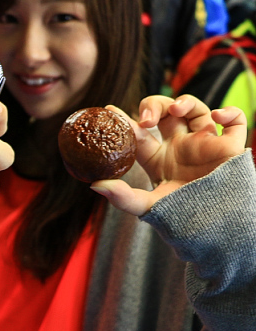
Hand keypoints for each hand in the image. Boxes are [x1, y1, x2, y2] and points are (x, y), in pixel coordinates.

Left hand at [91, 95, 246, 215]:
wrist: (214, 229)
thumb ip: (121, 196)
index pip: (139, 132)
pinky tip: (217, 117)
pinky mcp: (230, 147)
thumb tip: (94, 184)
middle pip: (165, 112)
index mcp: (158, 157)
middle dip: (153, 106)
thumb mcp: (147, 206)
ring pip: (195, 109)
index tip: (110, 110)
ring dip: (184, 101)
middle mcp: (180, 146)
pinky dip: (230, 113)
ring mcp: (205, 143)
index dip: (125, 120)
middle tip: (146, 119)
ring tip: (175, 109)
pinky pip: (236, 121)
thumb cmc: (180, 217)